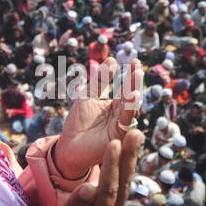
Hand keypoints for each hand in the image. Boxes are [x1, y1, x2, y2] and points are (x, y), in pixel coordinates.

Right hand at [33, 130, 142, 205]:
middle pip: (123, 186)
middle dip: (129, 157)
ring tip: (136, 138)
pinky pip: (120, 191)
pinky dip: (125, 171)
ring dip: (130, 162)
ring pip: (125, 187)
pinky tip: (127, 157)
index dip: (112, 166)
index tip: (114, 142)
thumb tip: (89, 186)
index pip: (108, 191)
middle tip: (136, 133)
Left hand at [52, 58, 143, 179]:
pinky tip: (132, 95)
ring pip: (131, 107)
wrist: (68, 146)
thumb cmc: (77, 122)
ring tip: (137, 75)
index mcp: (116, 107)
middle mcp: (122, 116)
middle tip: (137, 66)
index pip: (126, 88)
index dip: (130, 74)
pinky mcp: (118, 136)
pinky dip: (130, 108)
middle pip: (131, 96)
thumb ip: (100, 80)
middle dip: (134, 81)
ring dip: (134, 91)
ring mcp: (121, 126)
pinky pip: (126, 121)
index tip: (135, 59)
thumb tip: (112, 59)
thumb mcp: (88, 95)